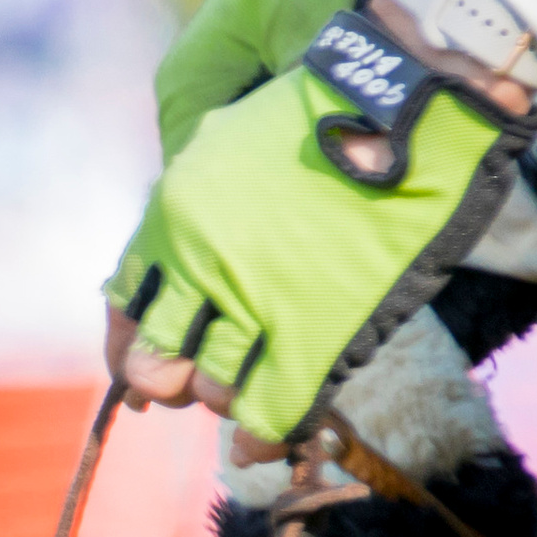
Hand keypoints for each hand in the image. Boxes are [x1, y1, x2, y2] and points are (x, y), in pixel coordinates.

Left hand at [102, 14, 531, 439]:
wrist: (412, 97)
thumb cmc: (328, 115)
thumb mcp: (228, 143)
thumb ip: (193, 206)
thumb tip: (173, 276)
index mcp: (173, 216)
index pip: (125, 309)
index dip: (131, 345)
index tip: (145, 359)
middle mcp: (203, 267)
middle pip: (157, 368)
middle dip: (175, 378)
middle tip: (204, 367)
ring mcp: (260, 305)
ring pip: (213, 395)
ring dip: (230, 395)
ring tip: (255, 374)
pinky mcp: (317, 335)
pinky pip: (269, 416)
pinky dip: (263, 435)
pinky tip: (262, 440)